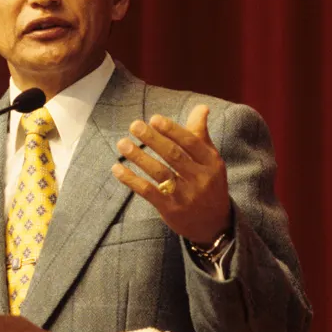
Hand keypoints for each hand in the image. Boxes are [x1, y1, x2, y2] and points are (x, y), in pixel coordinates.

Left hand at [111, 105, 231, 243]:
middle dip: (153, 139)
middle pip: (174, 156)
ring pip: (160, 173)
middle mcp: (200, 178)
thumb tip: (201, 107)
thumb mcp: (210, 160)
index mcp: (211, 162)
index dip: (172, 130)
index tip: (154, 119)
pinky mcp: (170, 209)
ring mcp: (185, 195)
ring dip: (139, 157)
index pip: (191, 143)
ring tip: (122, 143)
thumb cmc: (208, 183)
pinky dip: (131, 180)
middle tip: (134, 125)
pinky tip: (117, 168)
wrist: (214, 224)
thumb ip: (200, 134)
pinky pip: (148, 192)